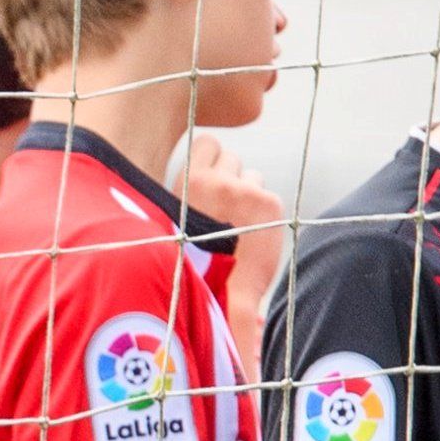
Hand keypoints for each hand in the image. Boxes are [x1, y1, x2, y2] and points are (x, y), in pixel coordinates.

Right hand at [183, 134, 286, 322]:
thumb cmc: (188, 267)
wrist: (218, 297)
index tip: (208, 185)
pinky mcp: (267, 204)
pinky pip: (267, 196)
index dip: (210, 162)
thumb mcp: (172, 225)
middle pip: (232, 158)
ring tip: (237, 228)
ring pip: (251, 177)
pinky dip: (263, 214)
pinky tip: (252, 237)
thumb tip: (200, 176)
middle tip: (223, 212)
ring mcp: (243, 191)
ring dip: (247, 195)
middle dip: (229, 178)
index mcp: (186, 185)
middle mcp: (215, 182)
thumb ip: (185, 198)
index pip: (207, 143)